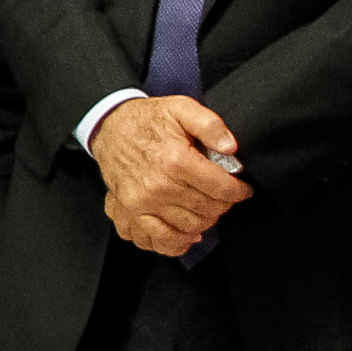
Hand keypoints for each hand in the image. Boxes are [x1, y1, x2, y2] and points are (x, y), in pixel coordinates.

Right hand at [95, 95, 249, 253]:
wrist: (110, 127)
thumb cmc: (148, 120)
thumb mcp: (181, 108)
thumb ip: (210, 124)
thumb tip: (230, 147)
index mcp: (175, 161)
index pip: (222, 189)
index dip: (239, 191)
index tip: (241, 189)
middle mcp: (158, 186)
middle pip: (208, 210)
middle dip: (222, 204)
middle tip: (222, 196)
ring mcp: (142, 203)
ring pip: (189, 227)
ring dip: (204, 221)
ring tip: (206, 209)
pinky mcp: (130, 211)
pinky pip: (157, 240)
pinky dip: (176, 243)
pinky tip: (186, 234)